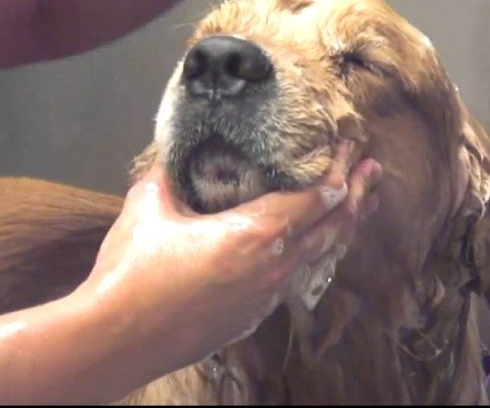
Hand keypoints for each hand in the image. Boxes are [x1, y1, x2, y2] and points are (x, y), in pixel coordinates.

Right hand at [76, 140, 381, 373]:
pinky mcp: (250, 317)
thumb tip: (172, 157)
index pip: (317, 196)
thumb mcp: (148, 207)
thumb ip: (167, 176)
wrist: (115, 340)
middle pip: (332, 227)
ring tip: (359, 208)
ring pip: (319, 256)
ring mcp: (266, 297)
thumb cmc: (131, 273)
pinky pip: (296, 278)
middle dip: (356, 195)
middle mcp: (274, 268)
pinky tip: (310, 250)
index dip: (341, 169)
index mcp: (257, 234)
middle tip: (374, 171)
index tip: (356, 148)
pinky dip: (314, 254)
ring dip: (341, 227)